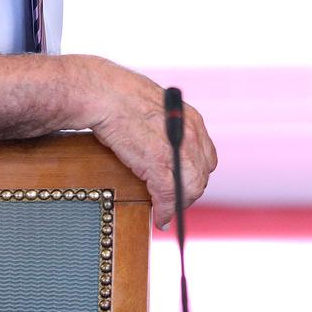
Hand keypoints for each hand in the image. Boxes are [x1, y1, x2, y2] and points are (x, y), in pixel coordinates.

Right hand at [82, 59, 217, 228]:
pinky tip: (160, 217)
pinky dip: (165, 211)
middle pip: (201, 175)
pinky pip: (169, 196)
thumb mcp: (157, 108)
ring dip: (179, 204)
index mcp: (191, 120)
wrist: (106, 94)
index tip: (186, 184)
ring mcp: (177, 150)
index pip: (206, 157)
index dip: (196, 174)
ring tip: (167, 211)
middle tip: (174, 201)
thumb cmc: (121, 97)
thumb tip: (161, 145)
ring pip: (190, 189)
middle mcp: (190, 135)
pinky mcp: (159, 163)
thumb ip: (167, 128)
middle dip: (189, 191)